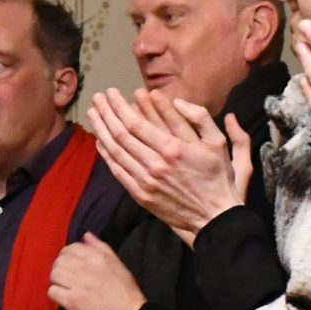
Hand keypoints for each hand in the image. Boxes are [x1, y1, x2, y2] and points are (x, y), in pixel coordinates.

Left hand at [47, 233, 145, 309]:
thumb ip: (101, 247)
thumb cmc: (125, 291)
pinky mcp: (72, 301)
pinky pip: (52, 291)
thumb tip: (86, 235)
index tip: (71, 264)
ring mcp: (78, 285)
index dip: (67, 256)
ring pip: (54, 274)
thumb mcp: (118, 264)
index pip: (70, 248)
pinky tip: (63, 296)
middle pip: (59, 261)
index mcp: (97, 257)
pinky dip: (56, 293)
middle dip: (60, 267)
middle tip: (66, 277)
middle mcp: (86, 268)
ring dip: (57, 280)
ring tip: (64, 286)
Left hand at [87, 86, 253, 240]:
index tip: (112, 92)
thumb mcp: (217, 142)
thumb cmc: (218, 177)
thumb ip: (199, 117)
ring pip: (116, 151)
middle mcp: (155, 164)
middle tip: (97, 97)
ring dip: (101, 130)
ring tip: (93, 114)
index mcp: (173, 149)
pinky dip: (106, 155)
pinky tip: (100, 141)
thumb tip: (176, 100)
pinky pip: (118, 171)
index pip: (136, 122)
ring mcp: (145, 181)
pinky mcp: (141, 195)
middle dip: (106, 112)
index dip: (119, 106)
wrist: (214, 217)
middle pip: (121, 134)